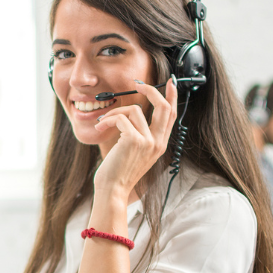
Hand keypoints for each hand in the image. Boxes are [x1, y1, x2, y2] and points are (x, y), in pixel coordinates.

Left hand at [92, 78, 177, 199]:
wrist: (112, 190)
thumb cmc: (118, 172)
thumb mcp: (134, 152)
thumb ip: (140, 135)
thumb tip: (133, 114)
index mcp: (160, 144)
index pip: (171, 115)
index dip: (172, 97)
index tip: (170, 83)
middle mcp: (158, 142)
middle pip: (163, 106)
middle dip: (151, 91)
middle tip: (137, 84)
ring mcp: (147, 141)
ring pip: (134, 110)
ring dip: (114, 112)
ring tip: (103, 122)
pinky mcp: (134, 140)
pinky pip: (120, 118)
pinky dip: (107, 119)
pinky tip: (100, 127)